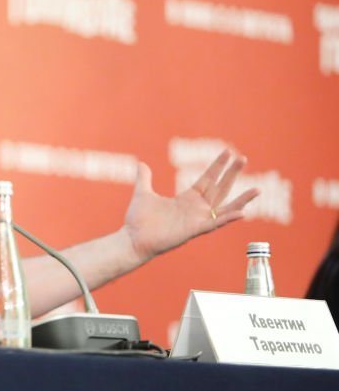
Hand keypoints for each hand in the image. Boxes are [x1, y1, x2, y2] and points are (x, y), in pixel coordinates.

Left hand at [123, 150, 259, 262]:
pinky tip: (242, 213)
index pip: (207, 179)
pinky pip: (214, 224)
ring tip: (257, 190)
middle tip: (243, 158)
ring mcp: (196, 220)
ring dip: (241, 200)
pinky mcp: (193, 231)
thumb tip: (141, 163)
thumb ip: (145, 179)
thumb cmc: (139, 220)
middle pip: (219, 188)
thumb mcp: (143, 193)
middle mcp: (195, 209)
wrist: (132, 239)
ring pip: (224, 208)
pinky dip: (228, 218)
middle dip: (232, 174)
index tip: (228, 152)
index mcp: (186, 199)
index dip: (217, 166)